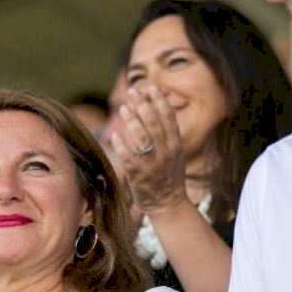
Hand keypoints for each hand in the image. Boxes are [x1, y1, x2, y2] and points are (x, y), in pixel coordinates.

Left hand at [110, 85, 188, 214]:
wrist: (168, 204)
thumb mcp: (175, 152)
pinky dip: (121, 145)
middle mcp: (166, 152)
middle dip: (142, 104)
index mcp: (176, 145)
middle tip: (132, 92)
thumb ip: (168, 131)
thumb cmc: (169, 175)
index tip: (150, 87)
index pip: (168, 118)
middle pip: (154, 123)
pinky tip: (115, 135)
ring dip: (132, 120)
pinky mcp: (138, 176)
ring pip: (141, 138)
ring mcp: (152, 164)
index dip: (159, 100)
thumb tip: (157, 105)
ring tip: (123, 108)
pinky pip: (128, 158)